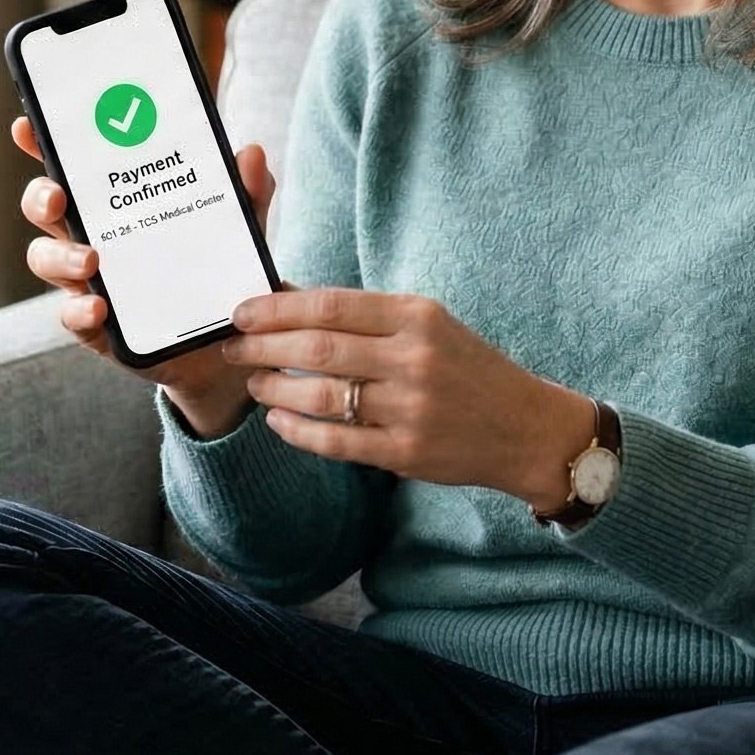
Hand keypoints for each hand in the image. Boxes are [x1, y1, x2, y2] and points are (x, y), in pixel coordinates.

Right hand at [12, 113, 279, 428]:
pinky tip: (98, 308)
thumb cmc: (222, 270)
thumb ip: (247, 191)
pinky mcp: (97, 327)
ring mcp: (88, 282)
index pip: (72, 166)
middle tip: (58, 196)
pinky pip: (72, 316)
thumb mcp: (242, 227)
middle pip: (44, 208)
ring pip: (46, 259)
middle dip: (40, 196)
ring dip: (59, 256)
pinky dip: (79, 311)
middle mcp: (93, 236)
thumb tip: (250, 152)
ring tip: (90, 260)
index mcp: (118, 203)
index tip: (27, 127)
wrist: (230, 343)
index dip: (42, 144)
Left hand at [217, 288, 597, 510]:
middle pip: (318, 347)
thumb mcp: (428, 325)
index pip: (331, 305)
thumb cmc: (467, 368)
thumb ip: (367, 317)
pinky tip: (278, 420)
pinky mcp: (406, 453)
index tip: (242, 312)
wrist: (523, 427)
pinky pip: (335, 440)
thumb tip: (291, 301)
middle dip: (262, 347)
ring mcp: (410, 409)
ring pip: (320, 395)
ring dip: (274, 387)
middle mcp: (414, 359)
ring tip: (253, 382)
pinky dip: (297, 430)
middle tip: (231, 347)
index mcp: (419, 316)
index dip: (277, 308)